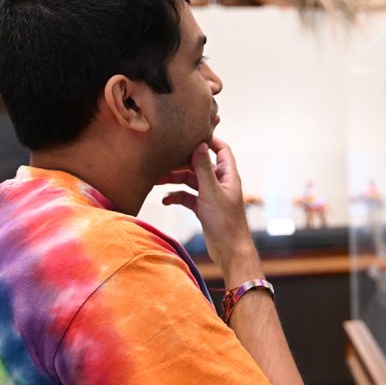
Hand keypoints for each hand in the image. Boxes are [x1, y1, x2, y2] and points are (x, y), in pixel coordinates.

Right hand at [160, 138, 258, 279]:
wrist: (229, 250)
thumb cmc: (225, 221)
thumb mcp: (211, 191)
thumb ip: (204, 168)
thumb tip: (199, 144)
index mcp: (228, 175)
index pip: (222, 150)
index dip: (209, 141)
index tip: (191, 134)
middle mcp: (220, 183)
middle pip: (200, 165)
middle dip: (182, 162)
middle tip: (163, 159)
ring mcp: (211, 195)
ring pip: (191, 181)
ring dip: (175, 180)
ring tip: (156, 180)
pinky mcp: (204, 208)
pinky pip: (188, 197)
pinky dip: (177, 196)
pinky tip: (166, 200)